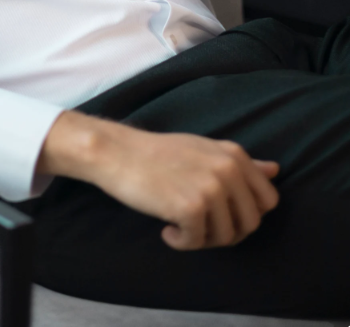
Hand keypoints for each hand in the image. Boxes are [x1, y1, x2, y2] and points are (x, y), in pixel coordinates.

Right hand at [37, 110, 279, 250]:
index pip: (267, 200)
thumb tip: (275, 170)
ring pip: (227, 237)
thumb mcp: (202, 150)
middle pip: (250, 223)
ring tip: (178, 225)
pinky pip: (198, 242)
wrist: (118, 153)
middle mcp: (227, 170)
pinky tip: (166, 230)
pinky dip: (181, 242)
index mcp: (233, 155)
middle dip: (226, 232)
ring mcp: (210, 188)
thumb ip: (240, 163)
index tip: (219, 213)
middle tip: (197, 225)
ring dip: (203, 239)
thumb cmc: (157, 153)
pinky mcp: (190, 207)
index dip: (246, 214)